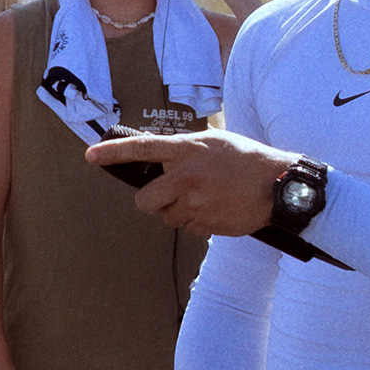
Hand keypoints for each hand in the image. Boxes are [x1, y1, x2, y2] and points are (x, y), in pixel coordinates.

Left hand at [80, 129, 296, 237]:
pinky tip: (215, 208)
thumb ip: (184, 150)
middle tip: (169, 194)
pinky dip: (197, 221)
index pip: (143, 149)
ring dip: (178, 210)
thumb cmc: (247, 159)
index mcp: (188, 150)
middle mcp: (187, 177)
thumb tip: (159, 161)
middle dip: (152, 200)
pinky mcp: (206, 224)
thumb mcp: (214, 142)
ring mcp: (195, 203)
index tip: (91, 155)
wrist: (278, 185)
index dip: (113, 153)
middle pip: (145, 200)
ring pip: (166, 216)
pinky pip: (188, 228)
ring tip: (205, 197)